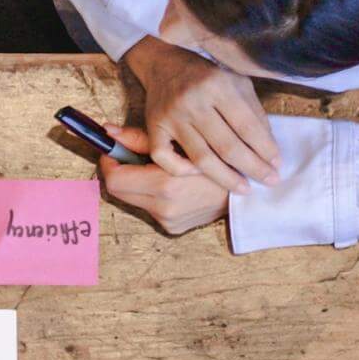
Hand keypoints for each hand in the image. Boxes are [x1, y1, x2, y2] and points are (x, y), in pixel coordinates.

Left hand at [101, 126, 228, 235]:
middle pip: (120, 192)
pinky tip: (169, 181)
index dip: (109, 163)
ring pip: (134, 200)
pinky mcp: (174, 227)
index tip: (112, 151)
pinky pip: (150, 208)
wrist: (251, 190)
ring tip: (156, 167)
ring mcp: (169, 221)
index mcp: (166, 186)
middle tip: (130, 155)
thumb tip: (107, 132)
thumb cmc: (219, 157)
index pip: (115, 180)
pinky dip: (152, 193)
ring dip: (138, 182)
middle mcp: (164, 208)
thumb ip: (141, 140)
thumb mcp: (180, 142)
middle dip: (121, 172)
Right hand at [122, 36, 279, 191]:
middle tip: (270, 181)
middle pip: (227, 146)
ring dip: (226, 178)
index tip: (277, 165)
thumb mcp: (237, 84)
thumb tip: (268, 150)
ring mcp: (171, 117)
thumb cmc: (207, 77)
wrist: (165, 65)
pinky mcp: (154, 128)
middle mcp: (193, 101)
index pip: (247, 126)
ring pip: (201, 158)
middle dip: (252, 167)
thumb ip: (253, 113)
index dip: (265, 149)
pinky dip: (183, 171)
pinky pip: (166, 159)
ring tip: (244, 188)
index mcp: (217, 85)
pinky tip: (201, 176)